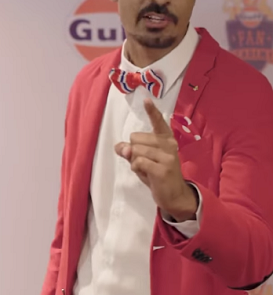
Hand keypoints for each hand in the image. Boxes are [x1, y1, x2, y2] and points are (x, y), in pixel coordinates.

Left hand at [114, 98, 197, 220]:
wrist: (174, 195)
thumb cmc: (157, 174)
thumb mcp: (143, 160)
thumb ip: (131, 151)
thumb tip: (120, 147)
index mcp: (166, 139)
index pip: (159, 122)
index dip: (152, 111)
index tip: (146, 99)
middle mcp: (169, 145)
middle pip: (135, 138)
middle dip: (133, 150)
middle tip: (145, 162)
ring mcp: (168, 156)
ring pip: (136, 150)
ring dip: (134, 161)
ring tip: (146, 169)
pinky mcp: (163, 168)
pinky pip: (138, 162)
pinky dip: (136, 168)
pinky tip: (145, 173)